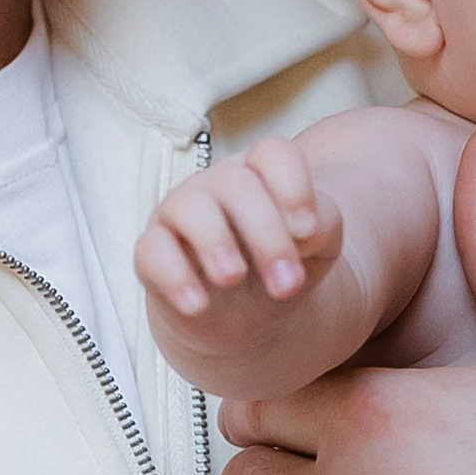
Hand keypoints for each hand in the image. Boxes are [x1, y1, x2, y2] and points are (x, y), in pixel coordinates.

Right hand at [138, 139, 341, 339]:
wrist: (249, 320)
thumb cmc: (281, 266)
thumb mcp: (320, 246)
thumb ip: (324, 225)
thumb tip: (301, 230)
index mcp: (262, 174)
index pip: (274, 154)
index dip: (293, 187)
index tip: (307, 232)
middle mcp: (217, 185)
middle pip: (236, 184)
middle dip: (265, 234)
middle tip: (286, 283)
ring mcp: (180, 213)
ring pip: (188, 205)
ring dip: (214, 242)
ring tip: (233, 278)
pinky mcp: (154, 252)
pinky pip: (151, 250)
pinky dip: (174, 276)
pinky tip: (198, 304)